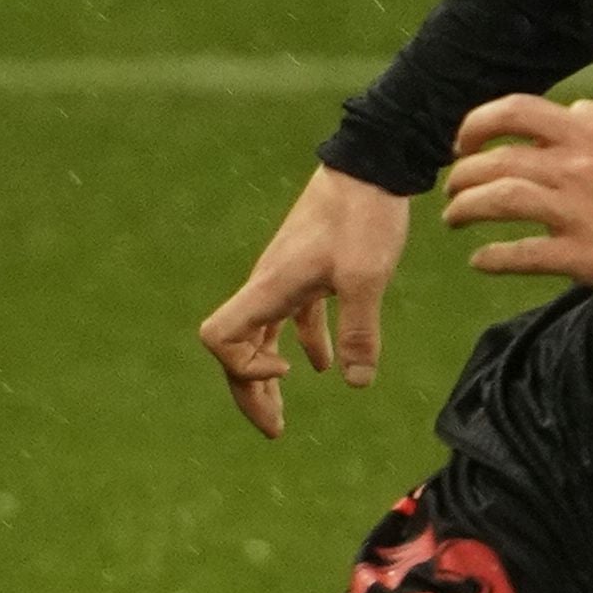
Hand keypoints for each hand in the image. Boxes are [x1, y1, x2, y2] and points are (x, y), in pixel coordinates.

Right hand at [194, 163, 411, 441]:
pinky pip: (289, 316)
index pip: (220, 338)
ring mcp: (284, 276)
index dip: (243, 368)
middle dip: (251, 392)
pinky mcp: (306, 268)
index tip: (286, 374)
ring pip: (261, 335)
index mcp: (269, 287)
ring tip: (283, 414)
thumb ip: (359, 331)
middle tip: (275, 430)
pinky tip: (323, 365)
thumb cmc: (364, 215)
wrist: (371, 162)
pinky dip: (300, 343)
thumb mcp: (366, 278)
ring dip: (268, 375)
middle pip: (237, 349)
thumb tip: (357, 383)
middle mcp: (267, 284)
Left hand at [441, 92, 592, 303]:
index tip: (464, 143)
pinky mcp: (580, 256)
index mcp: (588, 132)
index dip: (478, 124)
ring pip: (499, 201)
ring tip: (454, 220)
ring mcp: (574, 212)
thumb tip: (569, 110)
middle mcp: (574, 167)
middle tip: (453, 189)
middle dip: (462, 175)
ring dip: (465, 210)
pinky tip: (479, 261)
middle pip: (496, 161)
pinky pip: (522, 255)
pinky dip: (493, 258)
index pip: (516, 112)